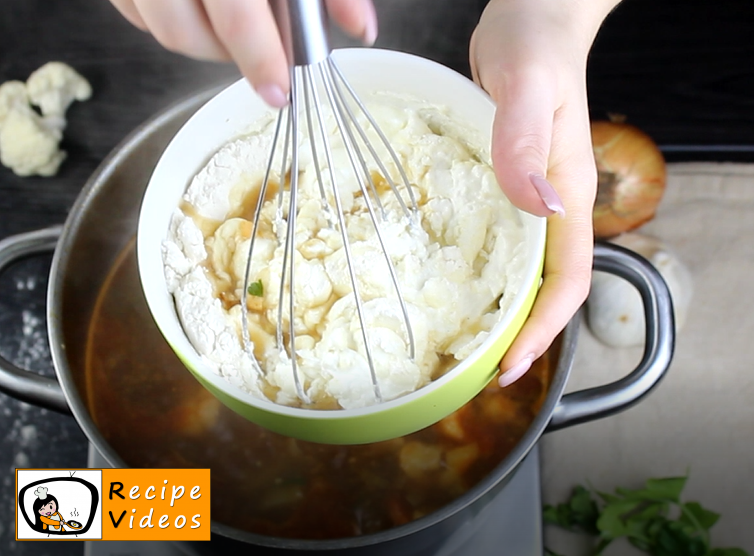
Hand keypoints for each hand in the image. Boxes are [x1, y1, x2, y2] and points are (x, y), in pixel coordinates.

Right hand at [108, 0, 376, 106]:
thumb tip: (360, 29)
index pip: (236, 14)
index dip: (259, 59)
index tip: (279, 91)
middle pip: (185, 33)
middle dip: (230, 55)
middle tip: (263, 52)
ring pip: (161, 28)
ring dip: (203, 41)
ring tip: (236, 21)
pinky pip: (136, 11)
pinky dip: (172, 19)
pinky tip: (202, 4)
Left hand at [470, 0, 619, 385]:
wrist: (535, 15)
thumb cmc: (537, 42)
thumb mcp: (528, 84)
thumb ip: (528, 142)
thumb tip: (541, 208)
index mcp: (568, 193)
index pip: (567, 280)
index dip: (543, 329)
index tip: (511, 365)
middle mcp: (552, 205)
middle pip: (545, 289)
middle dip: (518, 335)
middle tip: (476, 369)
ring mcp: (530, 196)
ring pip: (522, 269)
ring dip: (498, 309)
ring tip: (460, 340)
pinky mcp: (506, 183)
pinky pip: (497, 238)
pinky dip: (479, 270)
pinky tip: (446, 279)